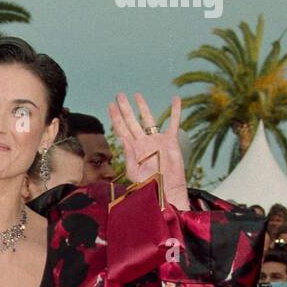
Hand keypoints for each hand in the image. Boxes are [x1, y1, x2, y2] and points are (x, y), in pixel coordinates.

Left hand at [108, 93, 188, 210]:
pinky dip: (175, 111)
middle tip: (119, 95)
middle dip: (125, 108)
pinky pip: (174, 123)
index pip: (122, 130)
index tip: (110, 106)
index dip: (116, 118)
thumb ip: (128, 157)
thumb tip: (123, 140)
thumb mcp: (134, 173)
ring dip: (142, 107)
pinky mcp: (170, 141)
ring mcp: (156, 140)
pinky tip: (176, 99)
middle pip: (131, 121)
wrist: (166, 191)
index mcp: (133, 150)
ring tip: (136, 95)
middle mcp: (143, 142)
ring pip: (148, 119)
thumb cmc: (149, 186)